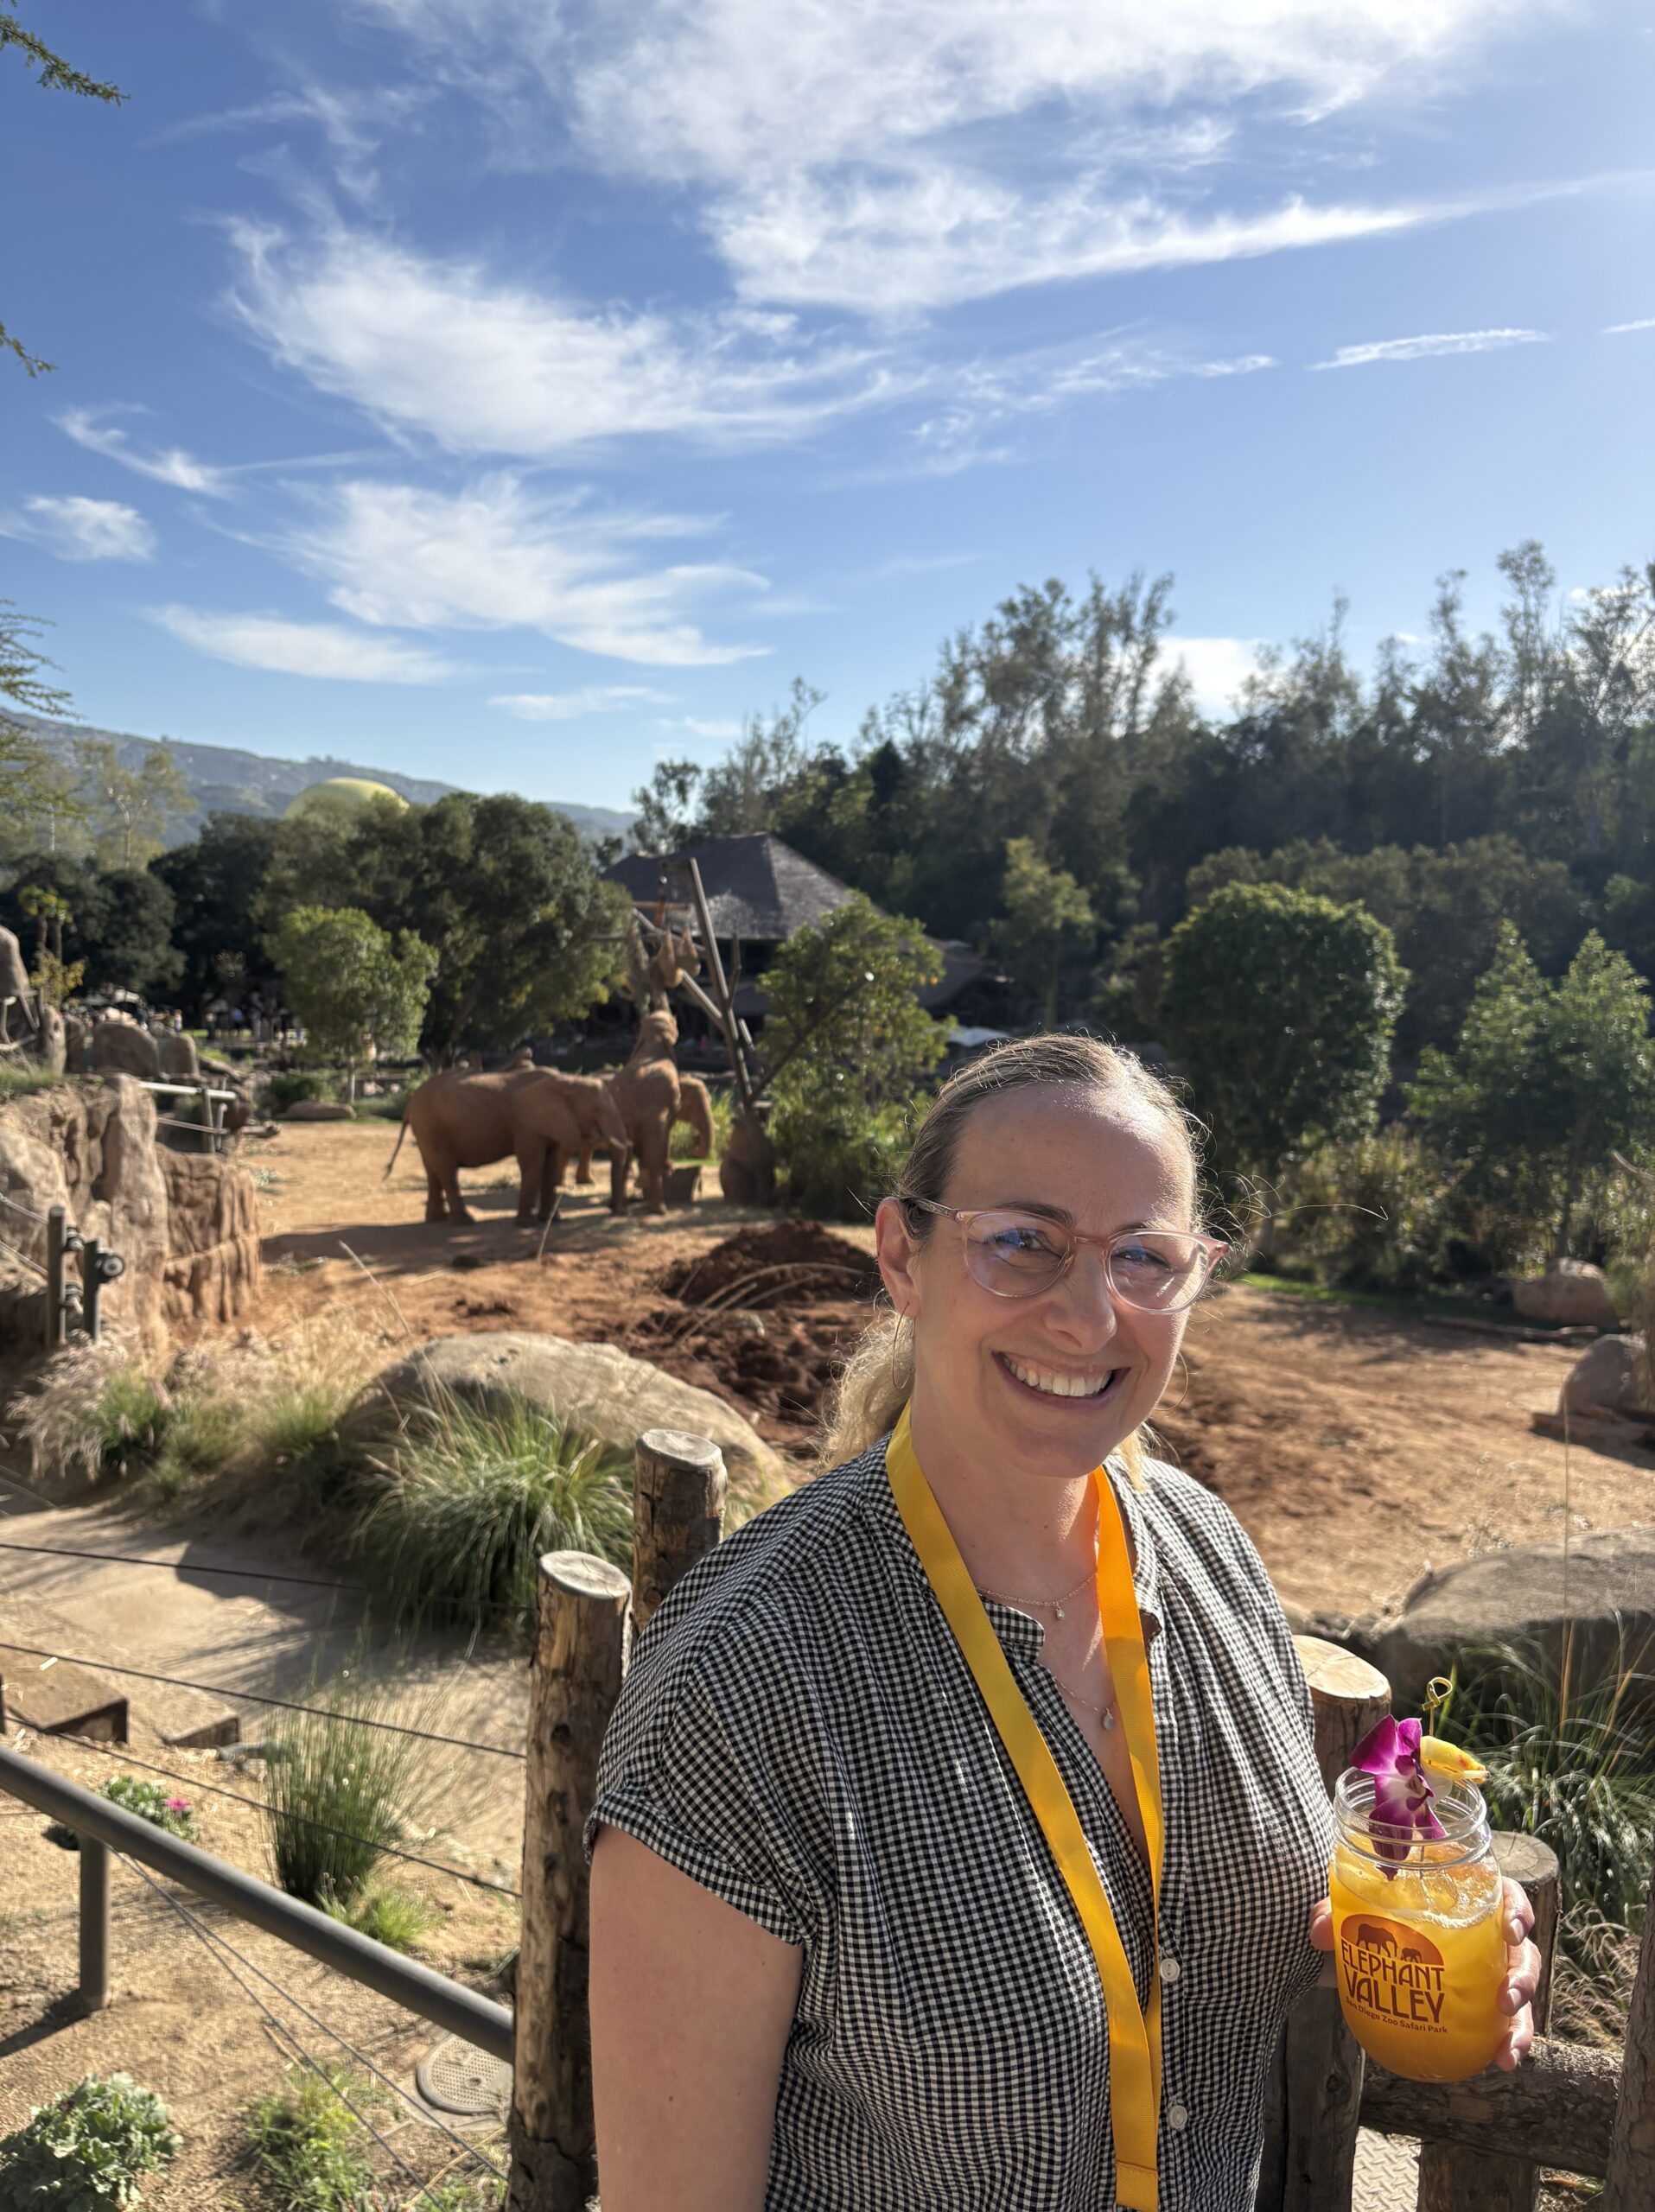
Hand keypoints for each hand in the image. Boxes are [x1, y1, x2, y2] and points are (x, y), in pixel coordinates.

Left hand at [1307, 1878, 1541, 2070]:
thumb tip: (1319, 1932)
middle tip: (1505, 1997)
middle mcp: (1484, 1934)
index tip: (1512, 1928)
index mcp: (1463, 1897)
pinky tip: (1502, 2062)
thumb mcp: (1349, 1909)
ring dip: (1522, 2021)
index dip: (1516, 1909)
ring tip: (1508, 2048)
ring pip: (1518, 1991)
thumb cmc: (1367, 1915)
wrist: (1358, 1949)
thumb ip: (1332, 1911)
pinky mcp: (1479, 2005)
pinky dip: (1507, 2043)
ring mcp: (1485, 1971)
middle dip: (1523, 1975)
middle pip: (1520, 1949)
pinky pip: (1501, 2024)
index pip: (1502, 1894)